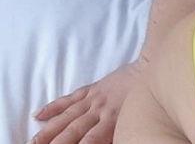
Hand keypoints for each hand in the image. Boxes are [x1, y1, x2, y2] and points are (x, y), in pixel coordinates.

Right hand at [30, 58, 146, 143]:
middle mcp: (99, 111)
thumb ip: (116, 135)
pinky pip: (70, 98)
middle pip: (72, 132)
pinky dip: (54, 106)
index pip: (88, 142)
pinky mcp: (92, 88)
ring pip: (67, 117)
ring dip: (49, 130)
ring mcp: (94, 99)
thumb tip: (108, 140)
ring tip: (33, 142)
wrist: (151, 67)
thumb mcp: (131, 122)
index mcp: (110, 122)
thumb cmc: (145, 100)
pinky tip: (38, 114)